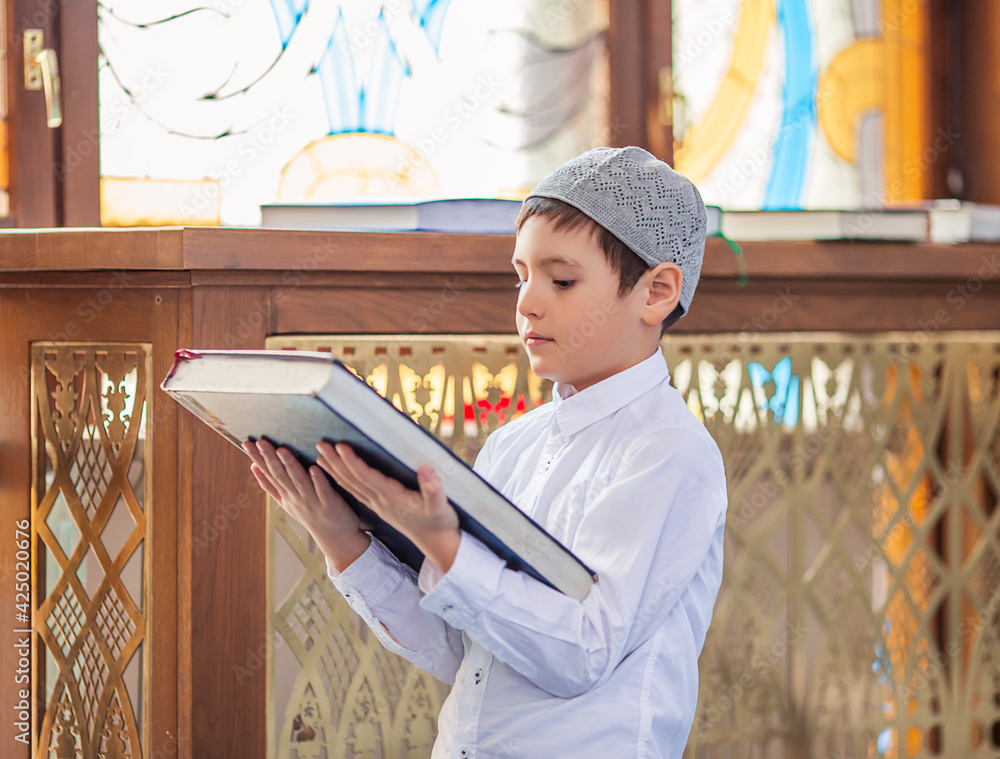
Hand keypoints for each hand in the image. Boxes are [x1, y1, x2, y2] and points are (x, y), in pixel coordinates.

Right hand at [243, 439, 369, 570]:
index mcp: (285, 495)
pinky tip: (314, 468)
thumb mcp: (286, 501)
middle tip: (260, 442)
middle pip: (281, 476)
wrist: (335, 537)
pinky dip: (318, 480)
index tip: (247, 443)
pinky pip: (323, 491)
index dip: (257, 458)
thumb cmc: (311, 513)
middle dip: (270, 458)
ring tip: (282, 450)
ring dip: (291, 466)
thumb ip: (270, 485)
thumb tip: (253, 466)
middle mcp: (295, 497)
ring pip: (299, 482)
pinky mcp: (330, 504)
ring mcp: (312, 501)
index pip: (269, 473)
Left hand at [317, 441, 460, 571]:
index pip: (366, 477)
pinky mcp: (380, 508)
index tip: (340, 446)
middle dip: (335, 462)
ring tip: (320, 456)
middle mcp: (381, 502)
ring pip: (351, 486)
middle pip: (352, 480)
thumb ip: (433, 488)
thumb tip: (427, 468)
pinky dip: (343, 482)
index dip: (352, 462)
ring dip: (334, 471)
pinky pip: (356, 493)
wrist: (437, 544)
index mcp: (392, 498)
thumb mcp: (441, 506)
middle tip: (320, 444)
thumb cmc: (439, 522)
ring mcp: (378, 506)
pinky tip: (336, 475)